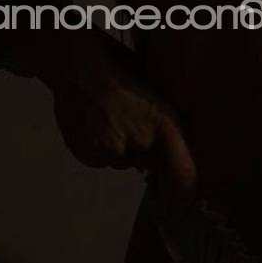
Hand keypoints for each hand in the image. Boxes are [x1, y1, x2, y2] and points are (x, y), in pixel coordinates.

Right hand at [48, 40, 196, 199]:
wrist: (76, 65)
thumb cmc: (119, 68)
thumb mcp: (155, 90)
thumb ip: (168, 124)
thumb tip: (178, 150)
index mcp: (166, 123)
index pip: (184, 175)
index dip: (186, 191)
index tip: (185, 197)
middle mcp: (142, 142)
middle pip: (151, 165)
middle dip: (147, 152)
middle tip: (131, 123)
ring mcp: (114, 152)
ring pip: (124, 162)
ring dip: (121, 149)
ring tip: (108, 118)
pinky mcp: (91, 156)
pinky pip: (102, 161)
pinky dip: (99, 149)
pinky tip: (93, 125)